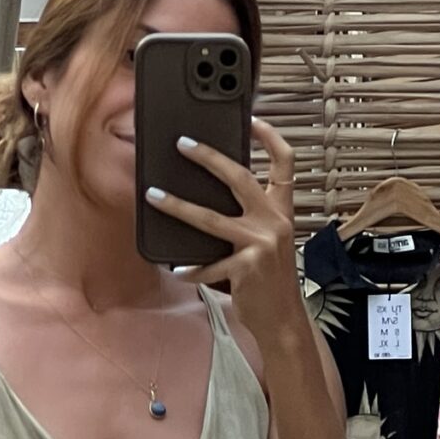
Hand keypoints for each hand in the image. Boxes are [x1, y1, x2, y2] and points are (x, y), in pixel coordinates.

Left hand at [145, 119, 303, 350]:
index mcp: (282, 211)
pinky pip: (208, 265)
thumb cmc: (271, 281)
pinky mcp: (246, 268)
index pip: (285, 163)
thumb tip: (211, 199)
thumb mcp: (269, 243)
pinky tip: (176, 269)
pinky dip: (190, 268)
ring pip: (211, 218)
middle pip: (240, 177)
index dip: (270, 137)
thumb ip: (251, 219)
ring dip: (178, 206)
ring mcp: (260, 244)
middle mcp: (274, 222)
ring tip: (154, 195)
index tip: (252, 118)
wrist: (283, 320)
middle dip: (209, 157)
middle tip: (182, 144)